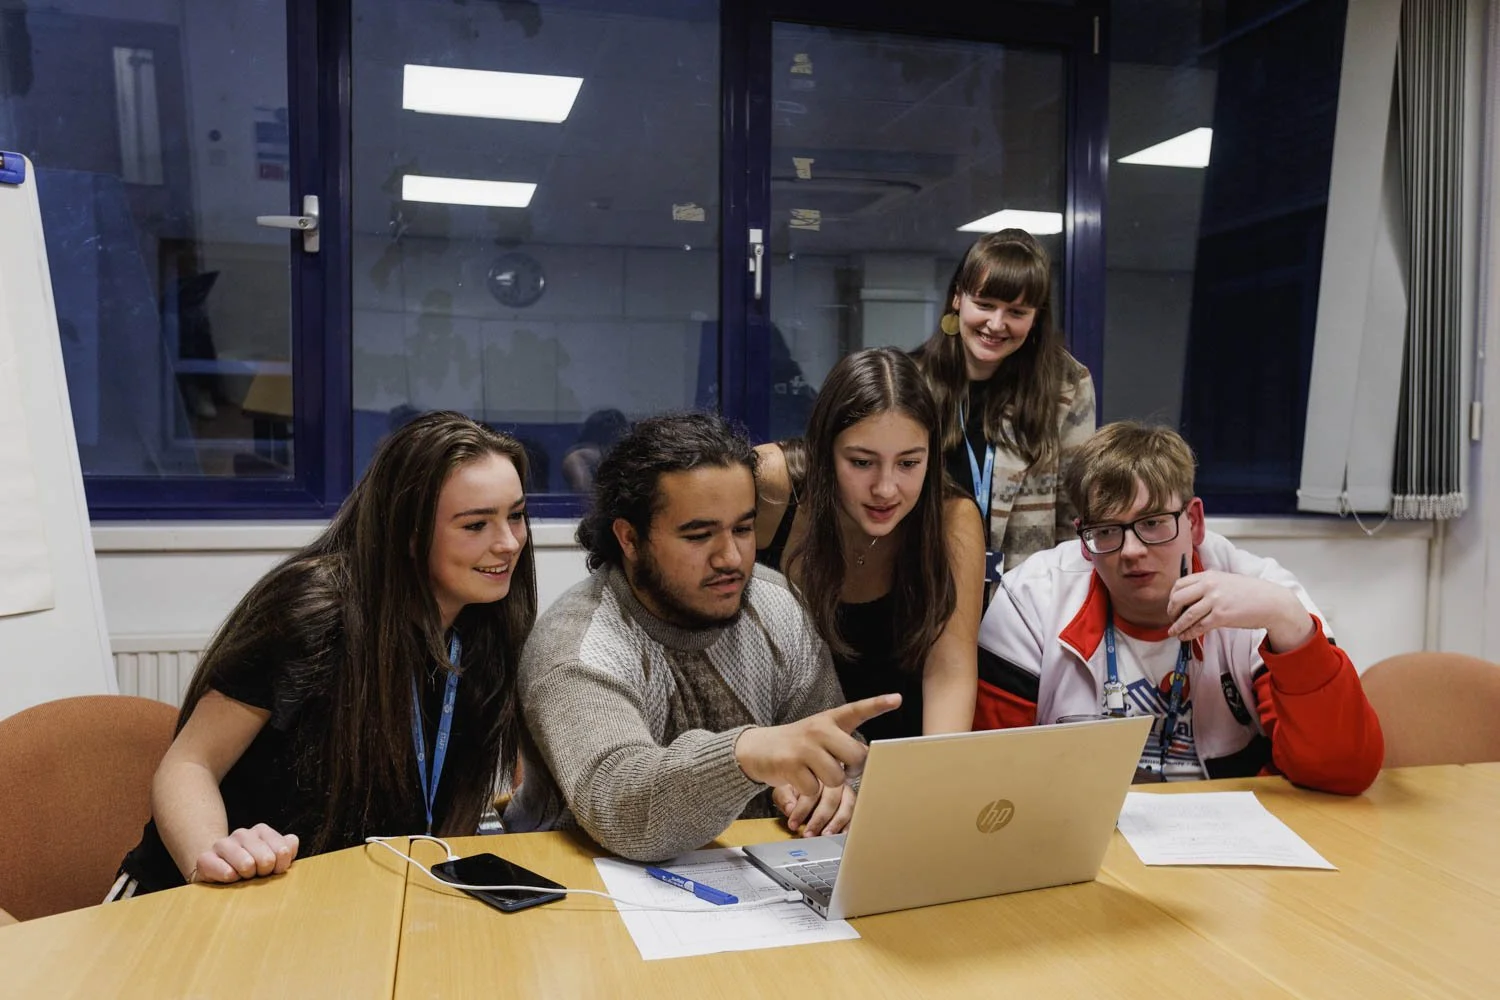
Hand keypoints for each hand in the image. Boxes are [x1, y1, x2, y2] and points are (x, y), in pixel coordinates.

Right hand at [192, 824, 299, 883]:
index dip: (280, 866)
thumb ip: (286, 849)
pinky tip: (230, 877)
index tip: (273, 869)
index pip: (283, 851)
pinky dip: (230, 878)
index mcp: (261, 831)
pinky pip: (225, 871)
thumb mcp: (273, 857)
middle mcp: (242, 834)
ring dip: (248, 876)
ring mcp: (223, 844)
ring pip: (247, 864)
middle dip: (264, 872)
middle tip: (256, 874)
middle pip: (267, 859)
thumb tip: (291, 842)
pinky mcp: (205, 859)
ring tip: (243, 876)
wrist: (217, 869)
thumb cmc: (250, 865)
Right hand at [734, 694, 900, 797]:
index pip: (857, 710)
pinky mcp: (790, 764)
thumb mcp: (819, 735)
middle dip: (854, 769)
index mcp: (829, 720)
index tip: (897, 699)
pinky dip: (809, 791)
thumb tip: (865, 762)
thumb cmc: (797, 746)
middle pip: (856, 755)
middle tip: (844, 769)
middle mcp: (819, 729)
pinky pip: (815, 789)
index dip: (878, 705)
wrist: (757, 748)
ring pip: (836, 776)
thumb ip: (842, 743)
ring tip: (816, 773)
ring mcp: (804, 746)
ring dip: (829, 783)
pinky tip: (799, 778)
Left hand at [772, 782, 856, 837]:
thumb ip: (784, 798)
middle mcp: (833, 780)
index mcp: (816, 773)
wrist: (806, 783)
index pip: (811, 791)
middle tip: (809, 834)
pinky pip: (855, 812)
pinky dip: (849, 824)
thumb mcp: (784, 789)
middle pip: (831, 799)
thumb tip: (790, 809)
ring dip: (836, 822)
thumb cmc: (796, 786)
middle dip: (819, 819)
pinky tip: (841, 835)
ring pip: (847, 805)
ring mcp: (846, 790)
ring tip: (826, 835)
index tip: (793, 824)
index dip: (802, 810)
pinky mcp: (852, 801)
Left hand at [1167, 571, 1313, 651]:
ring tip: (1174, 632)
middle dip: (1171, 611)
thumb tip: (1191, 596)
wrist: (1272, 602)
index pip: (1179, 584)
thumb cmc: (1251, 593)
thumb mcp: (1226, 581)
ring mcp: (1215, 601)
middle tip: (1171, 619)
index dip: (1171, 597)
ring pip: (1186, 615)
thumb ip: (1208, 585)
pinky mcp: (1221, 616)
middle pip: (1178, 598)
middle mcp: (1209, 586)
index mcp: (1209, 576)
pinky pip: (1198, 627)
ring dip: (1177, 626)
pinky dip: (1189, 633)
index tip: (1172, 605)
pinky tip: (1185, 637)